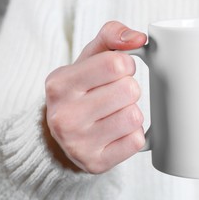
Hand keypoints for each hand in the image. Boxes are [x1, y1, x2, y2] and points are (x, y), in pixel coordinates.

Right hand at [45, 21, 146, 173]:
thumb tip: (139, 38)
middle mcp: (64, 116)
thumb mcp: (87, 59)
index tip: (117, 71)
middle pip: (130, 90)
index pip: (116, 63)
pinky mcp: (96, 163)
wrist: (63, 136)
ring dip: (131, 113)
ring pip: (135, 117)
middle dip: (129, 89)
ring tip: (114, 114)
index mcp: (59, 84)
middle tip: (114, 96)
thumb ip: (111, 36)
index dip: (125, 65)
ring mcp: (79, 144)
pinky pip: (137, 141)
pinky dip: (132, 135)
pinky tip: (116, 133)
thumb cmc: (81, 91)